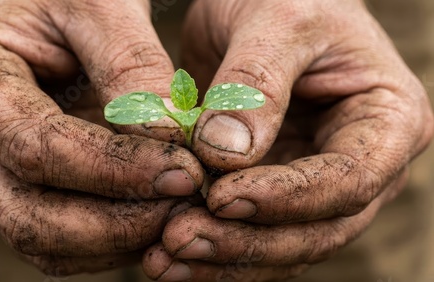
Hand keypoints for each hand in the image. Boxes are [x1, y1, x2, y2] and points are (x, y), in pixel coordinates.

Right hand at [0, 0, 204, 274]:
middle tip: (185, 208)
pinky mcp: (14, 182)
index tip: (187, 174)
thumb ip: (132, 67)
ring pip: (42, 239)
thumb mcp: (100, 4)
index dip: (119, 172)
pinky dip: (106, 240)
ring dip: (115, 241)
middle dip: (117, 224)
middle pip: (31, 215)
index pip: (40, 150)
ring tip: (176, 215)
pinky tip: (152, 217)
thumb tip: (173, 140)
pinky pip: (54, 236)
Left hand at [142, 0, 433, 280]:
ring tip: (162, 261)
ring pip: (281, 243)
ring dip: (224, 257)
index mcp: (387, 121)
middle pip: (317, 228)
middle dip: (248, 242)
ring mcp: (317, 183)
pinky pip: (252, 231)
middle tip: (179, 241)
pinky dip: (213, 248)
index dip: (289, 199)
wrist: (260, 0)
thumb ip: (256, 86)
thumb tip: (225, 157)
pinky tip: (167, 256)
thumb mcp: (278, 22)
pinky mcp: (275, 190)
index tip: (222, 198)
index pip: (350, 179)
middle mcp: (360, 162)